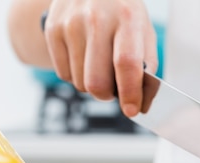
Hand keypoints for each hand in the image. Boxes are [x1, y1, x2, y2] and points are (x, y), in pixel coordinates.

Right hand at [44, 0, 157, 115]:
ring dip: (92, 84)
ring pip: (79, 82)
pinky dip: (76, 75)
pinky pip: (64, 74)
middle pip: (96, 82)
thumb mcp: (144, 33)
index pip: (126, 63)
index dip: (129, 93)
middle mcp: (97, 18)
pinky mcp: (52, 29)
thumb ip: (146, 69)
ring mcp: (71, 23)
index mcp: (127, 18)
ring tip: (99, 64)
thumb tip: (140, 104)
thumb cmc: (123, 15)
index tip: (132, 109)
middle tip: (114, 88)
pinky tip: (84, 57)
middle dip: (108, 95)